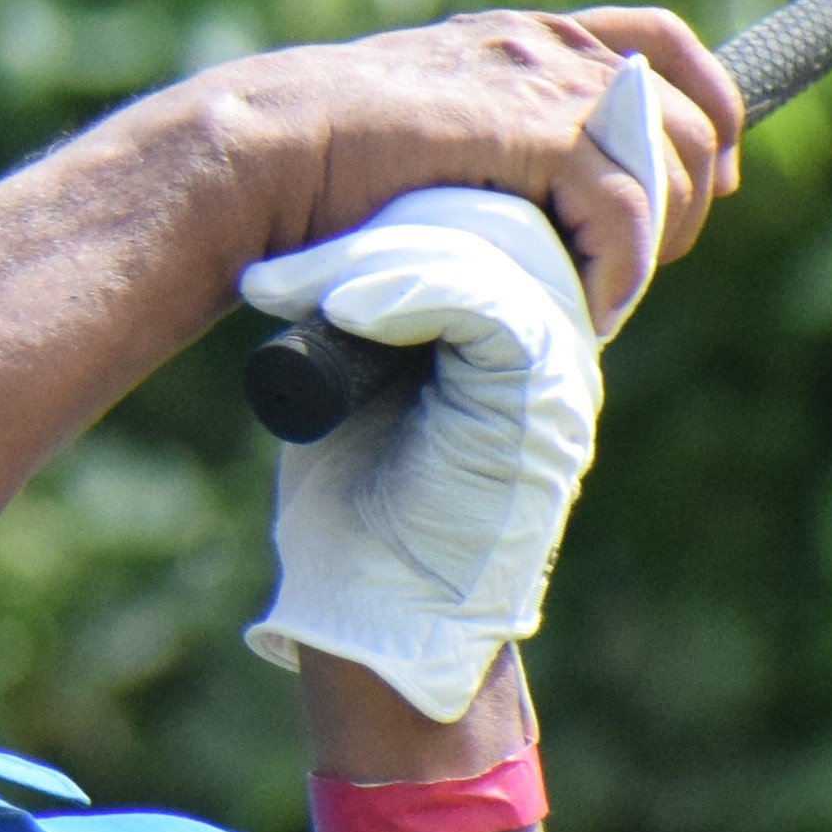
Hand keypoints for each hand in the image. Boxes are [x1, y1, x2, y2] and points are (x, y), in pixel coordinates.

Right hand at [203, 9, 740, 329]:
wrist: (258, 155)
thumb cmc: (312, 163)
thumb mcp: (423, 135)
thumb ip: (485, 145)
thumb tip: (529, 208)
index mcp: (518, 37)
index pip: (659, 42)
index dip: (706, 105)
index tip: (706, 179)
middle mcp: (541, 44)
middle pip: (685, 109)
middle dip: (687, 193)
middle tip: (643, 263)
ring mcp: (539, 81)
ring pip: (669, 156)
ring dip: (657, 236)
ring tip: (610, 291)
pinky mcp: (530, 130)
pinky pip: (625, 203)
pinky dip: (624, 264)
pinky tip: (597, 303)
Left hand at [237, 189, 600, 722]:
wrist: (382, 611)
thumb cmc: (357, 510)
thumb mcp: (353, 383)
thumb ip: (364, 312)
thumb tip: (298, 232)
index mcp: (509, 324)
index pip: (469, 219)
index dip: (380, 220)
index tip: (284, 265)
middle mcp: (549, 336)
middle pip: (484, 223)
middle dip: (372, 230)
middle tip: (275, 280)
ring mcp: (557, 365)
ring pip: (484, 255)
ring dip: (370, 262)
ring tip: (286, 293)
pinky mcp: (544, 394)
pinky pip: (488, 305)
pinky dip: (409, 290)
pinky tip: (346, 309)